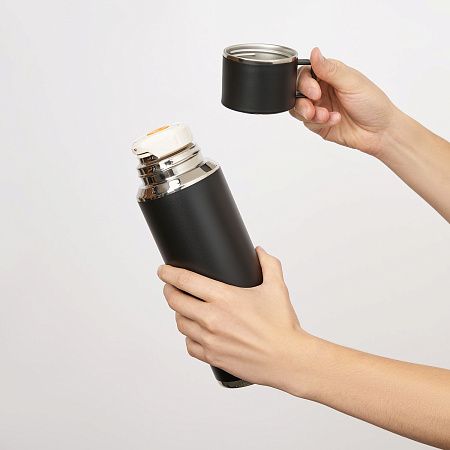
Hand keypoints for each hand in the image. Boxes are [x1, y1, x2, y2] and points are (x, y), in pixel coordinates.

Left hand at [157, 247, 310, 391]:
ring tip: (183, 307)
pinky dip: (189, 336)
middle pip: (176, 301)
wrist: (288, 359)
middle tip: (170, 286)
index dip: (168, 273)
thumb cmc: (282, 324)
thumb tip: (259, 250)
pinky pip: (189, 346)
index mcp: (224, 297)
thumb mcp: (277, 287)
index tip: (163, 270)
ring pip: (180, 323)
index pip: (185, 281)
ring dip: (178, 313)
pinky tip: (194, 331)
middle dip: (169, 291)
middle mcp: (212, 318)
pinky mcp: (212, 357)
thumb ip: (268, 264)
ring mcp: (210, 340)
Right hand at [290, 47, 397, 157]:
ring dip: (308, 112)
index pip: (305, 73)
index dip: (305, 82)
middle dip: (303, 99)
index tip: (315, 91)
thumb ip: (329, 69)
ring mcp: (319, 107)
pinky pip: (307, 122)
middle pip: (297, 91)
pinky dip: (318, 122)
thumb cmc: (372, 103)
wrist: (379, 131)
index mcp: (330, 75)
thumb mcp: (351, 82)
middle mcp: (322, 90)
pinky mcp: (318, 124)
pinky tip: (334, 120)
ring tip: (324, 116)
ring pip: (298, 108)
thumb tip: (314, 52)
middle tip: (315, 104)